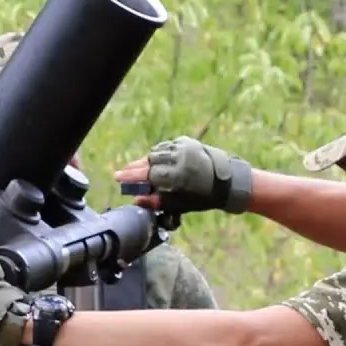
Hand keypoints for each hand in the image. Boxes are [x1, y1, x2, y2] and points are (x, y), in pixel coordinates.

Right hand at [113, 136, 252, 214]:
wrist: (228, 180)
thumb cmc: (204, 197)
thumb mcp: (180, 204)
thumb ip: (157, 201)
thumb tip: (136, 199)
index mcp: (178, 175)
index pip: (147, 174)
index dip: (131, 177)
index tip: (118, 177)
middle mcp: (179, 157)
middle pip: (149, 161)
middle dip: (135, 168)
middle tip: (124, 173)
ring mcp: (183, 147)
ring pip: (156, 152)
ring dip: (146, 160)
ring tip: (137, 169)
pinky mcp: (186, 141)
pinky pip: (166, 147)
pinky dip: (158, 154)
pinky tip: (153, 161)